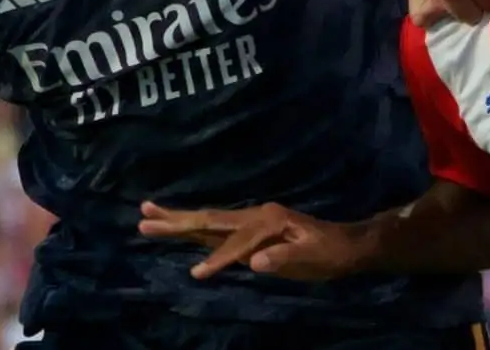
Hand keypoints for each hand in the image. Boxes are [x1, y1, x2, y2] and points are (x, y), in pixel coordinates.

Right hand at [139, 201, 366, 280]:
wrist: (346, 245)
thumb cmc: (330, 252)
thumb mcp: (312, 256)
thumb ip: (284, 257)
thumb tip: (255, 261)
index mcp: (268, 220)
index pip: (235, 243)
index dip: (217, 260)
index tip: (197, 275)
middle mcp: (256, 215)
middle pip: (210, 219)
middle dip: (177, 220)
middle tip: (143, 217)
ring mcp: (252, 220)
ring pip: (209, 220)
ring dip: (179, 218)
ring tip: (148, 213)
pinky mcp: (251, 229)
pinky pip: (217, 228)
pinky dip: (195, 227)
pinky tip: (181, 226)